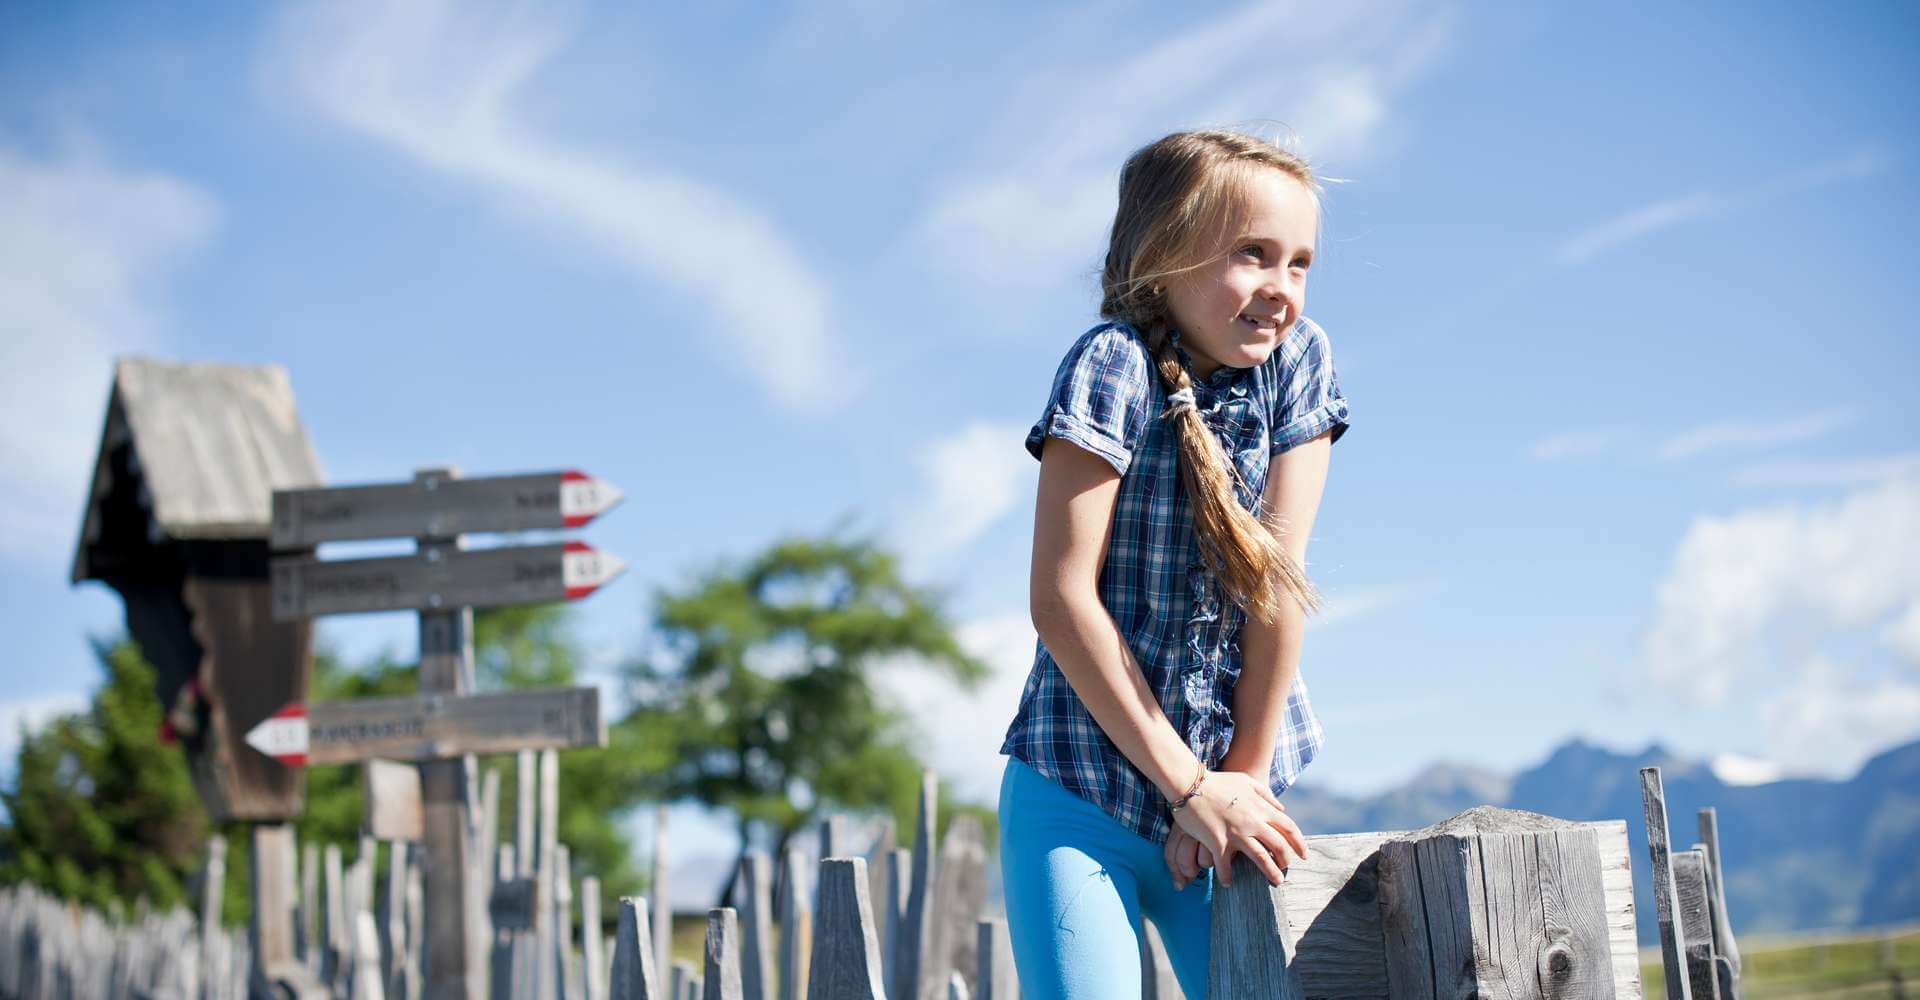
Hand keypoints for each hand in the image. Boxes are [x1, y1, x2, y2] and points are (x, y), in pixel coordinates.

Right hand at [1170, 770, 1307, 886]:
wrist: (1190, 783)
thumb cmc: (1218, 782)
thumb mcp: (1246, 781)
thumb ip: (1265, 794)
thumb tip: (1281, 807)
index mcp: (1261, 807)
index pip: (1288, 827)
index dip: (1299, 843)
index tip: (1303, 855)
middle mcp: (1253, 822)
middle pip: (1278, 845)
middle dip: (1286, 860)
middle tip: (1286, 869)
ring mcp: (1236, 833)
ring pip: (1261, 858)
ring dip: (1270, 872)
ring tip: (1275, 881)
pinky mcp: (1218, 842)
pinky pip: (1226, 865)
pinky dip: (1227, 876)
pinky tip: (1228, 883)